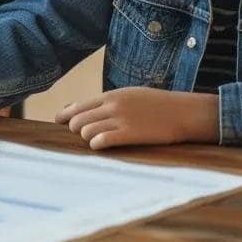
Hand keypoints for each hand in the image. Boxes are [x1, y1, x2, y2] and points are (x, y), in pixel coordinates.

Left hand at [55, 87, 218, 149]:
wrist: (184, 112)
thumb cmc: (158, 105)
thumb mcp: (131, 96)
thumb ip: (107, 102)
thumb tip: (83, 107)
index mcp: (112, 95)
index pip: (79, 106)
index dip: (65, 115)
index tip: (57, 121)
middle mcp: (113, 105)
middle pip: (78, 119)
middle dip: (76, 129)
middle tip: (83, 135)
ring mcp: (120, 119)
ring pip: (86, 130)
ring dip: (87, 138)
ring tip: (97, 140)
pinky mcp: (129, 133)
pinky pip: (101, 140)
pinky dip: (96, 144)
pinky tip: (101, 146)